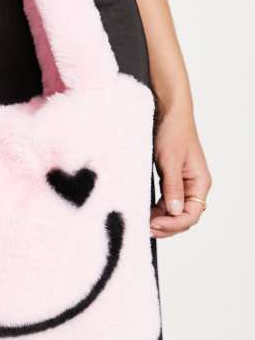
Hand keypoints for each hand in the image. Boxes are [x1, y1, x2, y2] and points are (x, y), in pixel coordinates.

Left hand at [150, 108, 211, 237]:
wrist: (167, 111)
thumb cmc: (172, 131)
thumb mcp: (170, 160)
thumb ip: (173, 186)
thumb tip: (175, 211)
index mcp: (199, 182)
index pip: (191, 214)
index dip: (173, 224)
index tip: (153, 224)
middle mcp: (193, 186)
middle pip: (183, 217)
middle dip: (166, 225)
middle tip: (144, 228)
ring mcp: (182, 184)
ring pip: (173, 211)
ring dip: (159, 219)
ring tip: (141, 222)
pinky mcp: (170, 179)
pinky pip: (165, 201)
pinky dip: (155, 209)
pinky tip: (143, 211)